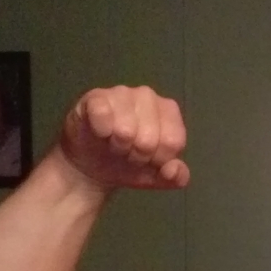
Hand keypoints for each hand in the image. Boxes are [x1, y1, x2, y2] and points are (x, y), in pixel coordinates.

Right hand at [59, 86, 188, 190]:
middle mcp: (148, 96)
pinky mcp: (96, 96)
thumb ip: (176, 178)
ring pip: (125, 130)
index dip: (158, 160)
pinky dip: (101, 133)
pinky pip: (102, 115)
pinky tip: (100, 134)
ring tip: (114, 144)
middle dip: (136, 156)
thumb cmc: (131, 164)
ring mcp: (122, 92)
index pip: (172, 141)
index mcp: (169, 111)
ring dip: (118, 147)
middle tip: (128, 153)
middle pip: (148, 139)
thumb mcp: (158, 177)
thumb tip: (173, 169)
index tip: (148, 160)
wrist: (94, 165)